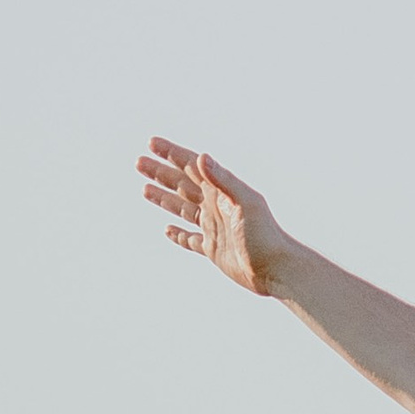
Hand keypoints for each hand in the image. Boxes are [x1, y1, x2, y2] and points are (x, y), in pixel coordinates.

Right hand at [137, 138, 291, 296]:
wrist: (275, 269)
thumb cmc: (266, 235)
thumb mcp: (246, 202)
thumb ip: (224, 179)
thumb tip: (202, 157)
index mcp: (222, 191)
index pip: (192, 167)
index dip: (172, 154)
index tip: (152, 143)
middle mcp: (216, 206)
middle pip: (182, 184)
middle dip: (160, 173)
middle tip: (139, 162)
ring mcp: (213, 227)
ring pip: (182, 209)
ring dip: (163, 198)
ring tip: (144, 188)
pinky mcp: (213, 249)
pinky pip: (190, 239)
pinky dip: (178, 234)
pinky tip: (167, 229)